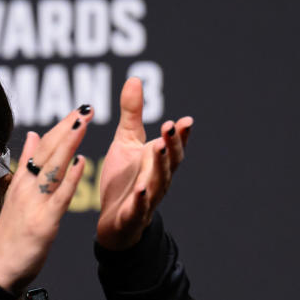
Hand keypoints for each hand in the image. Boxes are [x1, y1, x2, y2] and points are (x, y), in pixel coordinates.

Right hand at [0, 106, 94, 292]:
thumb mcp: (17, 194)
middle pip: (48, 152)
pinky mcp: (43, 222)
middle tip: (86, 108)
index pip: (43, 147)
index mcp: (22, 181)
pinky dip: (69, 178)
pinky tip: (81, 163)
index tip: (77, 111)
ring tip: (83, 123)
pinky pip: (58, 196)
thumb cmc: (11, 234)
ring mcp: (34, 203)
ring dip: (69, 144)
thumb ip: (28, 165)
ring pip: (53, 168)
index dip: (60, 127)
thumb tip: (34, 135)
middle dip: (67, 128)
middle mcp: (26, 187)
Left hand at [96, 77, 192, 249]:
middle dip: (171, 144)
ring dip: (159, 166)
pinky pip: (138, 209)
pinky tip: (141, 191)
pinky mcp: (131, 216)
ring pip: (158, 183)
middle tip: (170, 126)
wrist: (114, 221)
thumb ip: (132, 114)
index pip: (174, 147)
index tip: (185, 120)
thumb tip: (135, 78)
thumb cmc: (123, 179)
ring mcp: (147, 199)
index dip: (181, 135)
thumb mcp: (126, 142)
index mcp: (158, 162)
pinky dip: (141, 201)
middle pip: (169, 162)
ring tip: (158, 148)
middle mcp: (158, 180)